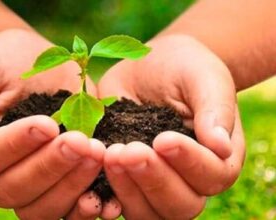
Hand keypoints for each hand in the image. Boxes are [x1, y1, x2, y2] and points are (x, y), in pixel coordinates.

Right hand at [0, 29, 119, 218]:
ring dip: (71, 186)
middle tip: (80, 142)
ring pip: (40, 208)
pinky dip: (84, 208)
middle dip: (50, 167)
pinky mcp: (53, 185)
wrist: (28, 66)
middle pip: (13, 189)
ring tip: (97, 155)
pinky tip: (107, 197)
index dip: (15, 145)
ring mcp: (23, 186)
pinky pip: (65, 210)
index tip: (46, 123)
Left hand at [98, 34, 244, 218]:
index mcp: (217, 157)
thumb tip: (221, 147)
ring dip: (127, 190)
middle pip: (179, 205)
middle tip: (129, 151)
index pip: (211, 176)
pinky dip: (103, 196)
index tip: (163, 138)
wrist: (149, 65)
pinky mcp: (124, 178)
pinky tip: (89, 177)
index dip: (189, 163)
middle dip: (153, 180)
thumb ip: (215, 109)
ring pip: (147, 212)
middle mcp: (188, 180)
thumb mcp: (204, 77)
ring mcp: (153, 183)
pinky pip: (116, 201)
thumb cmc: (184, 68)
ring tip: (110, 155)